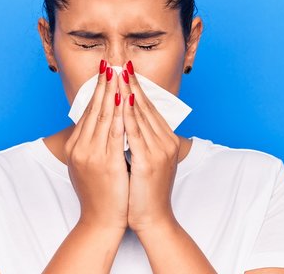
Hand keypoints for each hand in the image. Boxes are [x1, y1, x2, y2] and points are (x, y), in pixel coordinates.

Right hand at [64, 59, 128, 230]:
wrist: (100, 221)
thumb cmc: (100, 194)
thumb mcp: (89, 166)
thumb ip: (93, 144)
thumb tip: (101, 124)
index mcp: (75, 147)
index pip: (87, 112)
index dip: (97, 91)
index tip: (104, 73)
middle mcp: (79, 148)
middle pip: (93, 109)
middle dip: (102, 84)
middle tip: (109, 63)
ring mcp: (90, 155)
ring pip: (102, 116)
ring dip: (111, 92)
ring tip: (117, 73)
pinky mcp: (105, 163)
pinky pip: (114, 132)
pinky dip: (119, 113)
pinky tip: (124, 98)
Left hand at [117, 60, 180, 232]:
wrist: (153, 219)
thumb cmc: (144, 191)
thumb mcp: (145, 161)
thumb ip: (140, 140)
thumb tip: (126, 122)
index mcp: (165, 140)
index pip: (148, 108)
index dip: (136, 88)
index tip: (124, 71)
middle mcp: (166, 141)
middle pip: (146, 106)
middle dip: (131, 84)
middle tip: (120, 63)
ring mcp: (160, 150)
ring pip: (141, 115)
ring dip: (128, 92)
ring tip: (117, 74)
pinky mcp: (150, 161)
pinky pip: (136, 133)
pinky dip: (128, 115)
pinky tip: (121, 100)